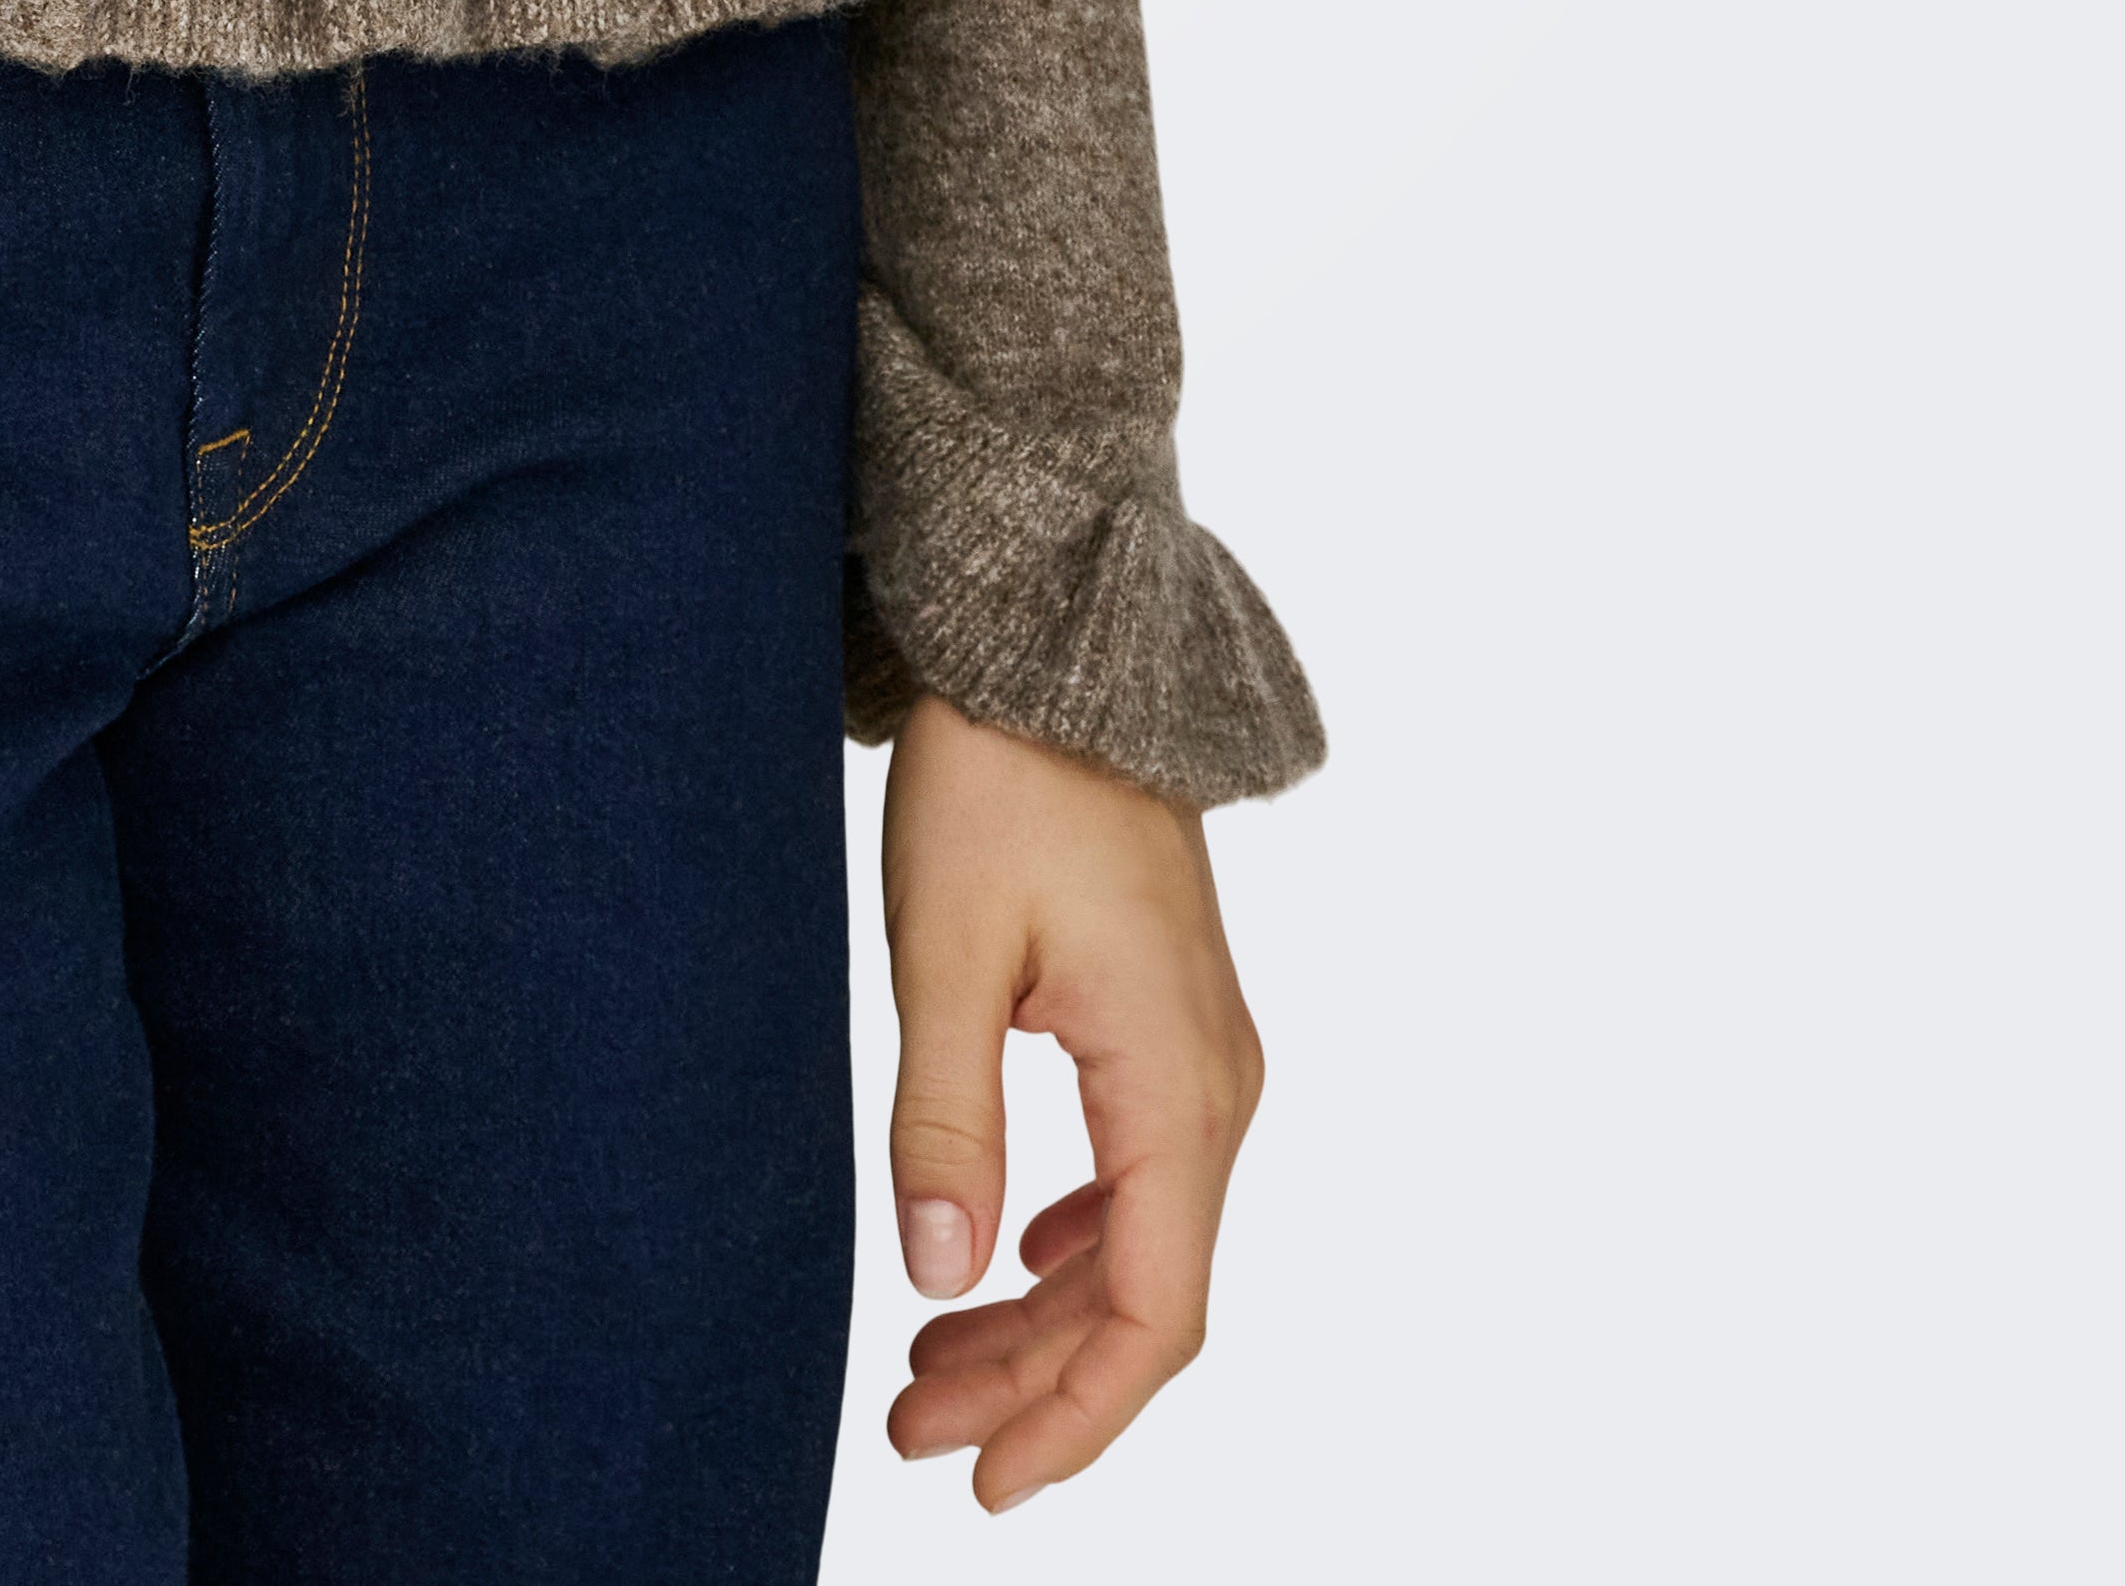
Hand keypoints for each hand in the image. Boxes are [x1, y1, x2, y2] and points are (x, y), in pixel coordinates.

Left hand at [879, 689, 1263, 1506]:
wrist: (1059, 641)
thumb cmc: (1003, 777)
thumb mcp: (945, 949)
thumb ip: (946, 1119)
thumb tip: (939, 1277)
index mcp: (1177, 1085)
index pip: (1150, 1315)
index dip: (1072, 1420)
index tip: (980, 1483)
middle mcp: (1215, 1084)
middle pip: (1142, 1293)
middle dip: (1032, 1382)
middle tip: (909, 1425)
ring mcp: (1202, 1051)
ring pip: (1140, 1238)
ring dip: (1042, 1314)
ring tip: (930, 1363)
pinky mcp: (1170, 1018)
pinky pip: (1140, 1174)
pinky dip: (1070, 1241)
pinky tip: (1006, 1258)